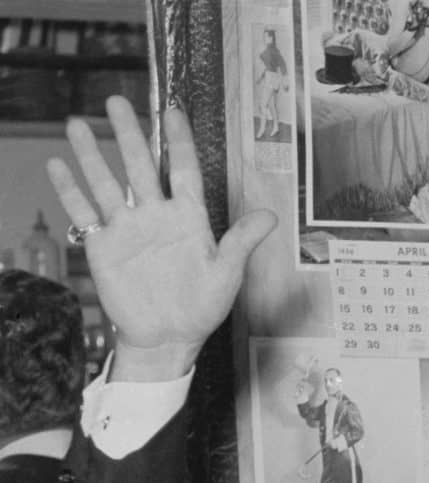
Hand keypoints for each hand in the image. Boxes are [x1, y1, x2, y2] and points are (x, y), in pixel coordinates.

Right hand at [47, 98, 274, 381]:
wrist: (170, 338)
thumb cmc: (202, 307)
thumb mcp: (227, 274)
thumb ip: (243, 241)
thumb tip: (273, 215)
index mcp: (189, 218)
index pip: (183, 171)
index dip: (178, 142)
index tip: (172, 112)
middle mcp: (156, 215)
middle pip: (140, 166)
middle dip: (129, 134)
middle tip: (117, 101)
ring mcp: (128, 227)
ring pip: (106, 182)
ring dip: (91, 154)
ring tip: (77, 124)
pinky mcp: (103, 244)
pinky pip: (83, 212)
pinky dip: (69, 190)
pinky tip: (57, 165)